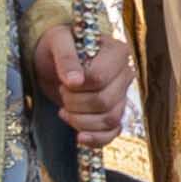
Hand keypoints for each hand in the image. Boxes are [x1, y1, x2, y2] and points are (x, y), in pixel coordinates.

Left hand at [29, 24, 137, 149]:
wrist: (55, 59)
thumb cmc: (59, 45)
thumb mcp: (57, 42)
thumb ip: (66, 58)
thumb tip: (75, 82)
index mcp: (117, 52)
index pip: (100, 78)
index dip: (77, 86)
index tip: (64, 81)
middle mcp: (125, 74)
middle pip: (104, 102)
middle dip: (75, 103)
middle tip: (62, 92)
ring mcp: (122, 96)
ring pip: (110, 120)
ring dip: (80, 120)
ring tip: (65, 109)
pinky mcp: (114, 113)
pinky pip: (113, 134)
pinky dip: (96, 139)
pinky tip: (78, 136)